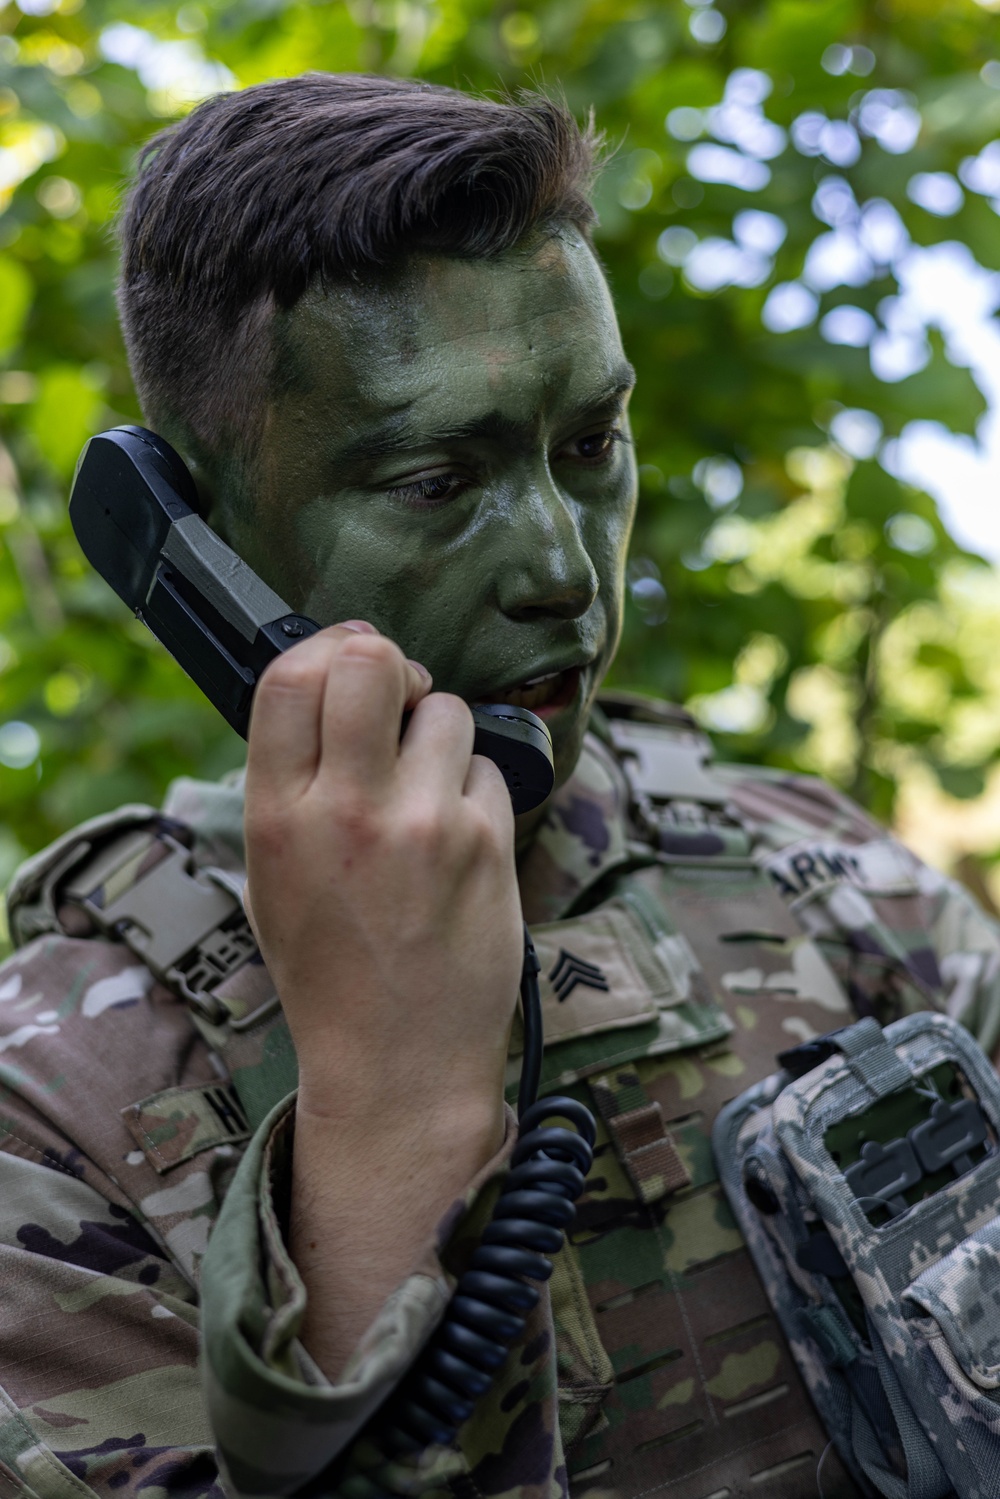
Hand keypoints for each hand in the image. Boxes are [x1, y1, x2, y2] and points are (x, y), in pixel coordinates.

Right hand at [243, 621, 520, 1159]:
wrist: (398, 1063)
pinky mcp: (488, 845)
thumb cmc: (331, 971)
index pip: (289, 679)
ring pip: (448, 711)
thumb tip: (329, 685)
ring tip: (427, 791)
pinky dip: (477, 790)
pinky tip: (459, 841)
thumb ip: (292, 783)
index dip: (324, 647)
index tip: (347, 656)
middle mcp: (348, 812)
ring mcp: (425, 825)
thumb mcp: (271, 878)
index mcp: (277, 819)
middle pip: (371, 661)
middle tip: (400, 696)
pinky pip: (489, 770)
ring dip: (441, 734)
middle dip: (392, 663)